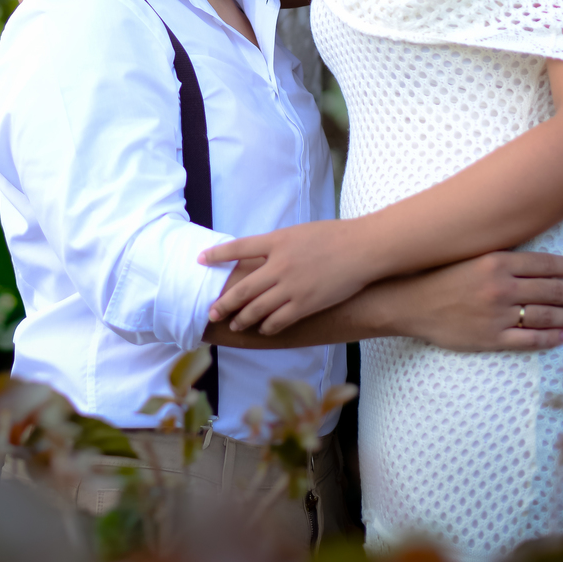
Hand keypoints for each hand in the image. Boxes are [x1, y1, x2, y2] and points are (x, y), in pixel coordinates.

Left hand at [201, 219, 372, 334]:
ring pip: (257, 309)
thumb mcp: (299, 233)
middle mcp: (279, 265)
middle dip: (224, 302)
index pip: (238, 248)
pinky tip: (263, 329)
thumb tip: (260, 256)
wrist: (361, 249)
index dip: (217, 255)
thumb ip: (278, 245)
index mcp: (277, 241)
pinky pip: (279, 321)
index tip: (201, 260)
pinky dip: (267, 327)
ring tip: (235, 324)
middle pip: (243, 288)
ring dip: (243, 318)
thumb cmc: (333, 237)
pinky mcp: (305, 304)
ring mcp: (291, 287)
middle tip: (212, 311)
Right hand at [379, 251, 562, 352]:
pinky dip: (550, 338)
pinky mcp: (490, 338)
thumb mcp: (472, 256)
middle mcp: (501, 287)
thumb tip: (535, 258)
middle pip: (552, 291)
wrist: (409, 302)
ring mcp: (497, 315)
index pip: (545, 265)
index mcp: (497, 262)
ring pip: (546, 316)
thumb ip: (502, 258)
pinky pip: (528, 340)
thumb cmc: (440, 275)